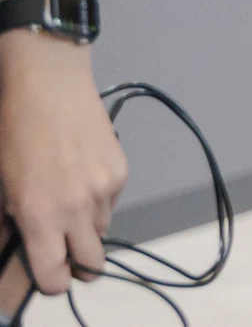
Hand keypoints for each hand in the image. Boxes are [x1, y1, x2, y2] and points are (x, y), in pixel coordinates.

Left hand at [0, 27, 125, 298]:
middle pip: (92, 261)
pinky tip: (81, 176)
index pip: (55, 274)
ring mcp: (103, 189)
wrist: (50, 88)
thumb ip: (6, 223)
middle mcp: (76, 208)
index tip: (50, 277)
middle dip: (80, 265)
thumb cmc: (15, 133)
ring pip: (101, 229)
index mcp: (39, 215)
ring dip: (86, 227)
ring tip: (69, 202)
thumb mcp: (0, 185)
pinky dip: (98, 200)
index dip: (52, 283)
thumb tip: (13, 245)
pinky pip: (111, 201)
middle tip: (66, 253)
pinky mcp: (120, 170)